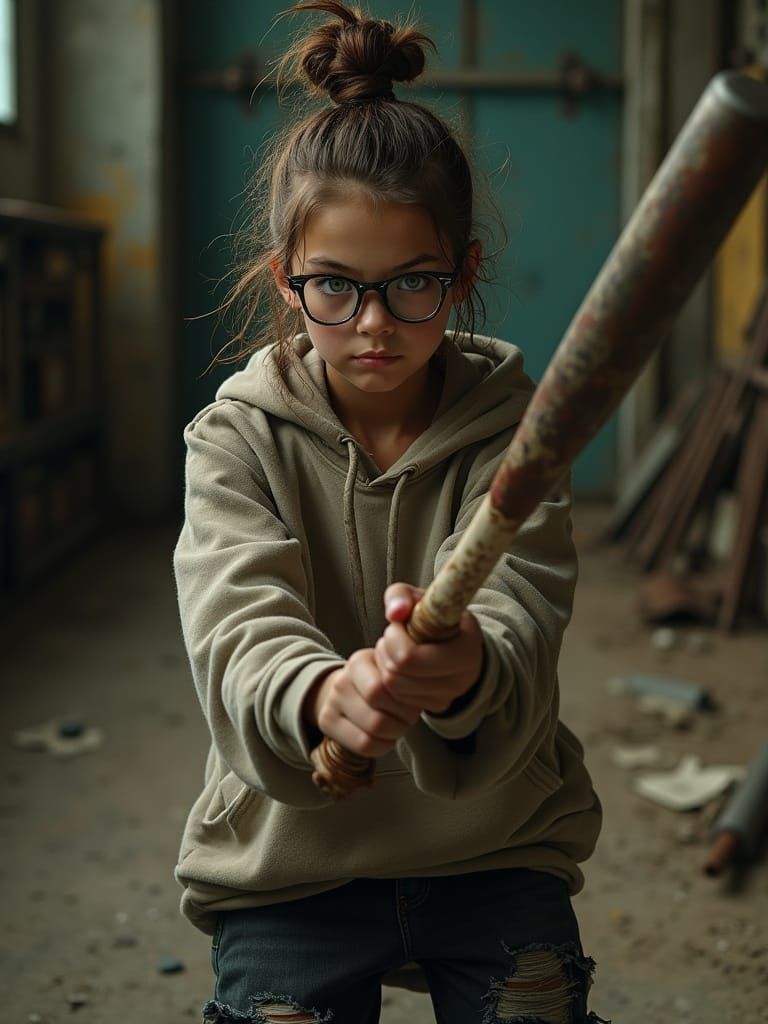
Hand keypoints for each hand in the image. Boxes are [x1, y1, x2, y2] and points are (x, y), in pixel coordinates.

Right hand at [303, 649, 421, 758]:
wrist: (344, 688)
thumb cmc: (377, 681)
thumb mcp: (390, 669)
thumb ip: (407, 674)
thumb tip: (431, 688)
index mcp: (359, 661)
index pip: (383, 689)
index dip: (405, 702)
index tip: (412, 701)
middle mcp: (341, 681)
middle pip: (378, 713)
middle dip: (402, 720)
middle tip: (407, 717)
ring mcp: (331, 703)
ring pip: (372, 732)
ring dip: (393, 733)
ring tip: (396, 725)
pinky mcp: (327, 722)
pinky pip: (363, 745)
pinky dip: (381, 746)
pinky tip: (384, 736)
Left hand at [373, 583, 483, 714]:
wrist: (458, 640)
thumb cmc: (436, 616)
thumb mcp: (420, 597)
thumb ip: (402, 595)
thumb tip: (394, 613)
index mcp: (465, 650)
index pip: (410, 657)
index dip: (394, 637)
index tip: (399, 623)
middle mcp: (461, 679)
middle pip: (398, 675)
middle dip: (386, 651)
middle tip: (393, 636)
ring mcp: (449, 696)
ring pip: (394, 688)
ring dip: (385, 664)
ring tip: (395, 648)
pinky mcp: (436, 706)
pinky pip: (398, 698)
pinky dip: (391, 679)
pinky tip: (400, 664)